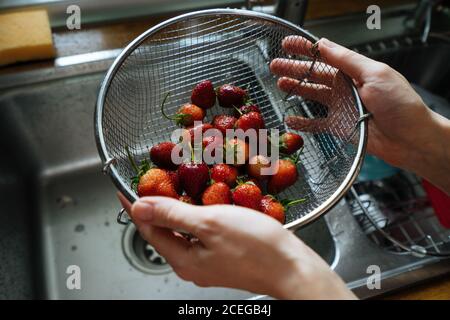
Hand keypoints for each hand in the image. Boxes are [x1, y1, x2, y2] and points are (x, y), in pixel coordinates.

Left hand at [118, 193, 355, 299]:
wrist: (292, 266)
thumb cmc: (255, 245)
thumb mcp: (209, 223)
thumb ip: (171, 215)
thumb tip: (139, 208)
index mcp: (183, 258)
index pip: (148, 229)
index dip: (135, 206)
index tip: (125, 187)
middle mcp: (192, 264)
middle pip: (164, 231)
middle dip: (155, 206)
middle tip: (151, 182)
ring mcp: (208, 261)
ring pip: (183, 231)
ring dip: (176, 208)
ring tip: (174, 186)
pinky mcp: (223, 256)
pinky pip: (200, 233)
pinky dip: (196, 215)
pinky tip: (204, 202)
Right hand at [270, 36, 449, 193]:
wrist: (410, 139)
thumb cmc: (400, 104)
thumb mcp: (374, 74)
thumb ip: (347, 60)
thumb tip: (323, 45)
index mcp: (354, 72)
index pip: (326, 56)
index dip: (306, 50)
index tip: (288, 44)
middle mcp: (346, 87)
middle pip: (314, 75)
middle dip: (294, 69)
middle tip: (275, 65)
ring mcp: (341, 107)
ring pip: (313, 96)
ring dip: (296, 89)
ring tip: (280, 84)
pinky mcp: (339, 127)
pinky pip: (316, 124)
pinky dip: (303, 123)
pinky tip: (291, 119)